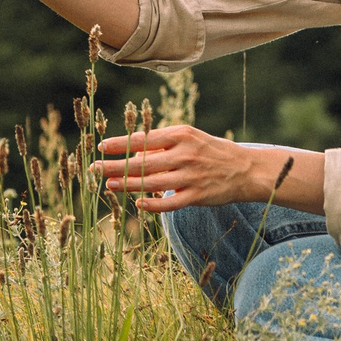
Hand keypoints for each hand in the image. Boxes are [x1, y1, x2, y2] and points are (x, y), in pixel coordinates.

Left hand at [93, 126, 270, 213]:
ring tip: (108, 185)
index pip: (143, 139)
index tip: (100, 146)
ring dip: (127, 184)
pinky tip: (138, 204)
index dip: (119, 143)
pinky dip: (153, 204)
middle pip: (142, 162)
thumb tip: (132, 151)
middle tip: (94, 168)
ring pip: (152, 182)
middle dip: (115, 165)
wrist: (245, 169)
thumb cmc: (210, 151)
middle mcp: (184, 154)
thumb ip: (162, 144)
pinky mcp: (197, 196)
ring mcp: (191, 176)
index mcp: (180, 135)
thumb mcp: (189, 138)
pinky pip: (170, 203)